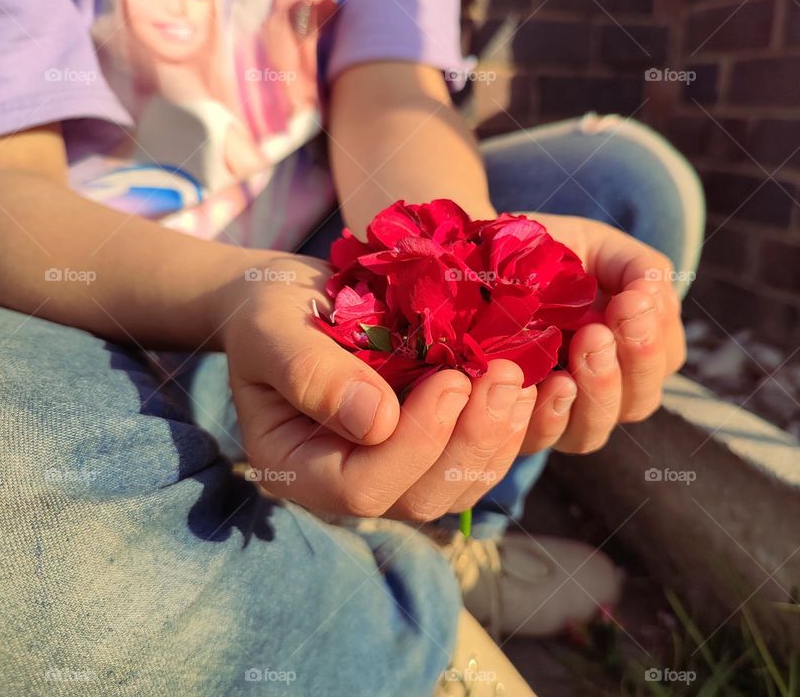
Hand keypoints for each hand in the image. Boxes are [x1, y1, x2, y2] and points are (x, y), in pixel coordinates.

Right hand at [218, 256, 535, 519]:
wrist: (291, 301)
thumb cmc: (271, 311)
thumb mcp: (273, 328)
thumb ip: (310, 373)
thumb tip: (376, 422)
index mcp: (299, 467)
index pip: (362, 488)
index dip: (416, 443)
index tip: (452, 379)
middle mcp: (346, 484)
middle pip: (420, 498)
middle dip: (471, 442)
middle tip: (505, 376)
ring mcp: (390, 472)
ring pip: (457, 488)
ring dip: (498, 440)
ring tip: (520, 382)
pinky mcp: (424, 450)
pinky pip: (472, 462)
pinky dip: (506, 432)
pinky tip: (528, 388)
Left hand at [516, 213, 686, 453]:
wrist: (479, 260)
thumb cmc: (546, 256)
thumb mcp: (596, 248)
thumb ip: (635, 265)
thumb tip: (654, 290)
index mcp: (629, 352)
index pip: (662, 361)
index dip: (654, 336)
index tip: (634, 299)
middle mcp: (600, 392)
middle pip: (637, 402)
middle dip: (631, 363)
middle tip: (606, 326)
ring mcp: (559, 414)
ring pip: (593, 430)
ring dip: (595, 391)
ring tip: (583, 344)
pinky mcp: (516, 425)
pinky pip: (540, 437)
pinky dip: (548, 416)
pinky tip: (545, 383)